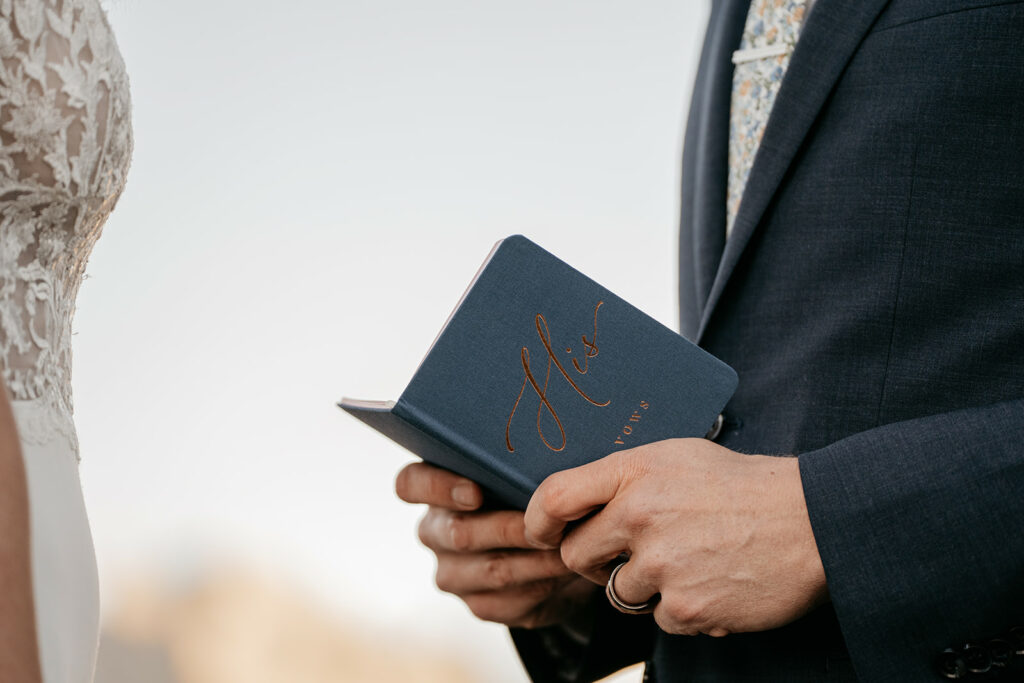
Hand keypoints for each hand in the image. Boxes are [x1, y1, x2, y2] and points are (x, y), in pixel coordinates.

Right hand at [395, 462, 596, 628]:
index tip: (476, 492)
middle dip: (509, 527)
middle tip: (550, 520)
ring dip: (537, 557)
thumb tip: (542, 452)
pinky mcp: (480, 605)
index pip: (410, 484)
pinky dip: (546, 582)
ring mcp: (453, 574)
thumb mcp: (519, 473)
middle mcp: (435, 533)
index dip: (437, 488)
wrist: (552, 551)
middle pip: (459, 532)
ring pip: (492, 569)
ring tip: (572, 543)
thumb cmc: (532, 496)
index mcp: (434, 490)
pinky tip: (569, 568)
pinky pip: (512, 599)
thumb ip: (515, 463)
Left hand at [523, 439, 827, 636]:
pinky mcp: (685, 609)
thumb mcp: (678, 455)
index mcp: (634, 472)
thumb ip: (626, 476)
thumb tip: (579, 500)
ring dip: (643, 585)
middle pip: (575, 556)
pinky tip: (710, 580)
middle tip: (627, 552)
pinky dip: (680, 607)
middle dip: (593, 560)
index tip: (542, 532)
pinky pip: (659, 618)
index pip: (554, 497)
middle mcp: (639, 517)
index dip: (538, 521)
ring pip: (617, 591)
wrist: (812, 521)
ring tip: (686, 559)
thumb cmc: (744, 484)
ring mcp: (661, 566)